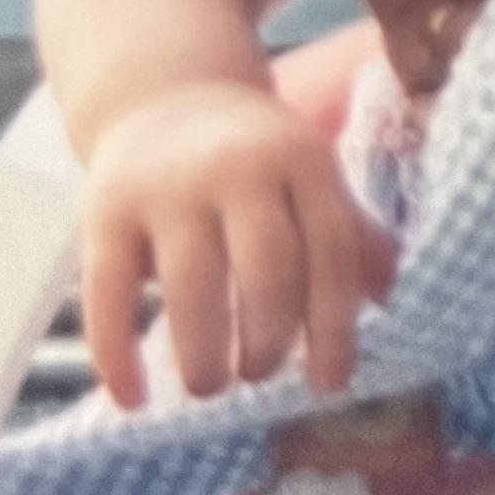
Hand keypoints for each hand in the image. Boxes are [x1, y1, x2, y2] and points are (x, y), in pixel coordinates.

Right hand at [79, 82, 395, 408]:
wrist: (164, 96)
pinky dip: (116, 353)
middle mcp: (237, 166)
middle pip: (267, 268)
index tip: (329, 385)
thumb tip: (391, 298)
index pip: (330, 250)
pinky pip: (107, 292)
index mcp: (301, 159)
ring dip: (203, 352)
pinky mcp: (104, 209)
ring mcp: (166, 186)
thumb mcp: (310, 177)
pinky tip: (132, 398)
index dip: (334, 326)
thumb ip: (349, 233)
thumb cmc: (254, 160)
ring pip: (191, 284)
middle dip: (270, 339)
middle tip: (260, 374)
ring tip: (210, 385)